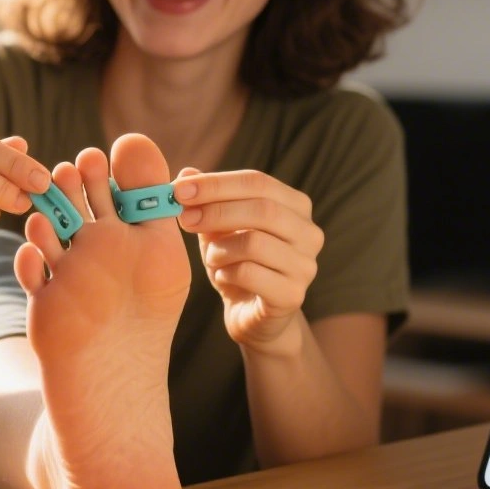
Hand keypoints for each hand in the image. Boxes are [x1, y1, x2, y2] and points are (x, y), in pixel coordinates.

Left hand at [172, 168, 323, 352]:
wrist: (252, 316)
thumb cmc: (238, 264)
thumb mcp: (218, 228)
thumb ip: (206, 199)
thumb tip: (186, 172)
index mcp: (296, 206)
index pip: (257, 181)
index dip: (217, 183)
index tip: (180, 189)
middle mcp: (309, 233)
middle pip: (262, 208)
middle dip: (216, 211)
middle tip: (183, 218)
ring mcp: (306, 266)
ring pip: (255, 243)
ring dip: (220, 249)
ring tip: (211, 258)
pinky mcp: (293, 295)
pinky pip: (252, 274)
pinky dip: (227, 273)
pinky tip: (223, 277)